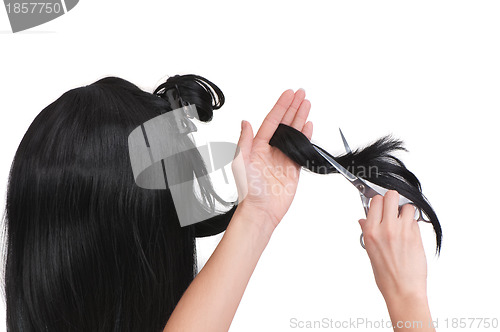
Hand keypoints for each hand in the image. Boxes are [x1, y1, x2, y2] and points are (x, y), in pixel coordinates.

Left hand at [231, 89, 312, 229]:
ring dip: (301, 117)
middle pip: (285, 123)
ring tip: (307, 104)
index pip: (272, 121)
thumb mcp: (241, 162)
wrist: (261, 211)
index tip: (288, 94)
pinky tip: (308, 125)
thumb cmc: (249, 191)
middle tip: (301, 93)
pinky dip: (306, 135)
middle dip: (293, 107)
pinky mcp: (293, 168)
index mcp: (257, 146)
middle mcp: (271, 150)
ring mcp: (283, 158)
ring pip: (294, 132)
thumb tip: (245, 122)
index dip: (281, 106)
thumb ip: (244, 141)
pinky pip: (301, 147)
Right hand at [358, 191, 427, 303]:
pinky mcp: (416, 236)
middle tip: (392, 209)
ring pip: (407, 206)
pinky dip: (412, 224)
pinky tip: (408, 234)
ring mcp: (403, 231)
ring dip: (405, 212)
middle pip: (391, 196)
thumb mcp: (370, 251)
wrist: (403, 290)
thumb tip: (364, 221)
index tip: (380, 207)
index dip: (379, 202)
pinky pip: (415, 221)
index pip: (375, 201)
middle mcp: (386, 229)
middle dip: (392, 200)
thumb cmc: (386, 276)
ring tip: (402, 222)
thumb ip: (368, 231)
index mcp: (371, 232)